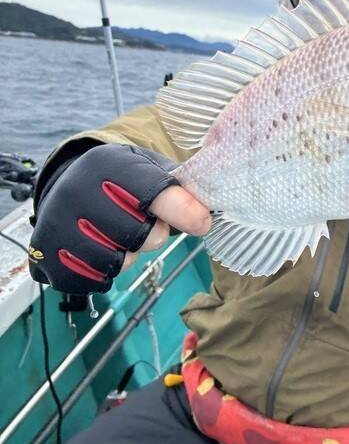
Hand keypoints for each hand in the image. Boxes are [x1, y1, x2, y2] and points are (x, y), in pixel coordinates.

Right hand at [29, 144, 210, 295]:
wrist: (68, 186)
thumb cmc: (120, 181)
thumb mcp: (149, 169)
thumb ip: (181, 187)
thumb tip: (206, 213)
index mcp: (107, 163)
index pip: (150, 190)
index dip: (180, 209)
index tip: (202, 223)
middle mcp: (77, 190)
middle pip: (139, 235)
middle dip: (153, 235)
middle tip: (146, 224)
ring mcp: (57, 223)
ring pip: (117, 261)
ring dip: (127, 255)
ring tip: (118, 236)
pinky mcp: (47, 254)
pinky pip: (94, 280)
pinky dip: (105, 273)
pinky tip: (100, 251)